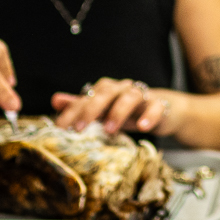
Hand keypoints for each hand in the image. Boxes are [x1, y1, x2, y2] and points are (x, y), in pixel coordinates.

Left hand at [51, 77, 177, 136]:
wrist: (163, 109)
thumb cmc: (128, 110)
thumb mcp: (103, 110)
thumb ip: (81, 105)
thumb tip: (55, 100)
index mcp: (107, 90)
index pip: (87, 96)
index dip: (72, 110)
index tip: (61, 127)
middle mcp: (122, 89)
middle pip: (106, 92)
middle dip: (91, 109)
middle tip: (80, 128)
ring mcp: (142, 95)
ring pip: (130, 97)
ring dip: (118, 112)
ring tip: (110, 130)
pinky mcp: (159, 104)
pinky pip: (155, 106)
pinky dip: (149, 115)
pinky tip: (142, 127)